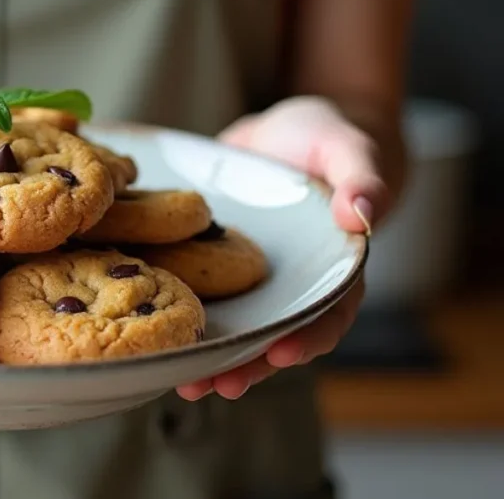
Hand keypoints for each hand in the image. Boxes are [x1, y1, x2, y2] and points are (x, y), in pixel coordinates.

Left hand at [176, 96, 396, 400]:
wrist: (282, 134)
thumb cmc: (327, 140)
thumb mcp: (348, 149)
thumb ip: (362, 178)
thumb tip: (361, 215)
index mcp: (334, 269)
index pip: (330, 313)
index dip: (309, 336)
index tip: (282, 353)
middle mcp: (294, 286)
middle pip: (278, 336)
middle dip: (251, 365)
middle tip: (219, 386)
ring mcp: (256, 283)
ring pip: (240, 330)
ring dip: (216, 359)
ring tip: (187, 385)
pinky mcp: (220, 270)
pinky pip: (205, 300)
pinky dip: (187, 319)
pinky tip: (160, 338)